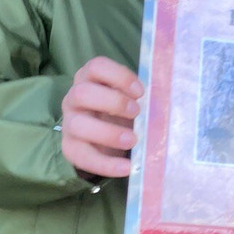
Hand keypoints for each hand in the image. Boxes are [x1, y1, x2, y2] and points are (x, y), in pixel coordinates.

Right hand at [60, 56, 143, 178]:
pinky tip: (127, 167)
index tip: (140, 91)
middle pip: (83, 93)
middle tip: (137, 112)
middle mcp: (74, 97)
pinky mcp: (70, 147)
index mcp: (90, 78)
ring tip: (133, 140)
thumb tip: (164, 102)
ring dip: (108, 133)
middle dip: (112, 102)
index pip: (96, 67)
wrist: (104, 138)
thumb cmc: (120, 110)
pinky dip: (107, 164)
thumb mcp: (128, 98)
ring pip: (79, 125)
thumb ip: (139, 97)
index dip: (118, 76)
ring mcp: (69, 123)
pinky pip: (83, 156)